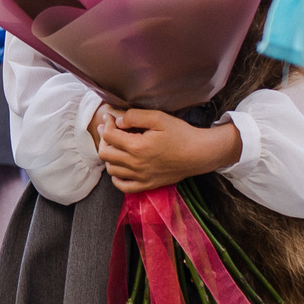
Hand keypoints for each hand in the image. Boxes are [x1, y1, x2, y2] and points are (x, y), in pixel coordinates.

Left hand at [97, 108, 243, 193]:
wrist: (199, 154)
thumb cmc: (181, 134)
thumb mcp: (159, 118)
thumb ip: (135, 117)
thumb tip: (117, 121)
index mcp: (137, 146)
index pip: (109, 135)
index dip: (106, 123)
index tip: (110, 118)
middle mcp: (136, 164)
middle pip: (105, 153)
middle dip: (104, 139)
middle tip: (110, 130)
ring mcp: (140, 177)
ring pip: (111, 169)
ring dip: (109, 157)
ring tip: (116, 146)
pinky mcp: (147, 184)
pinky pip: (122, 186)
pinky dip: (116, 177)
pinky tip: (120, 166)